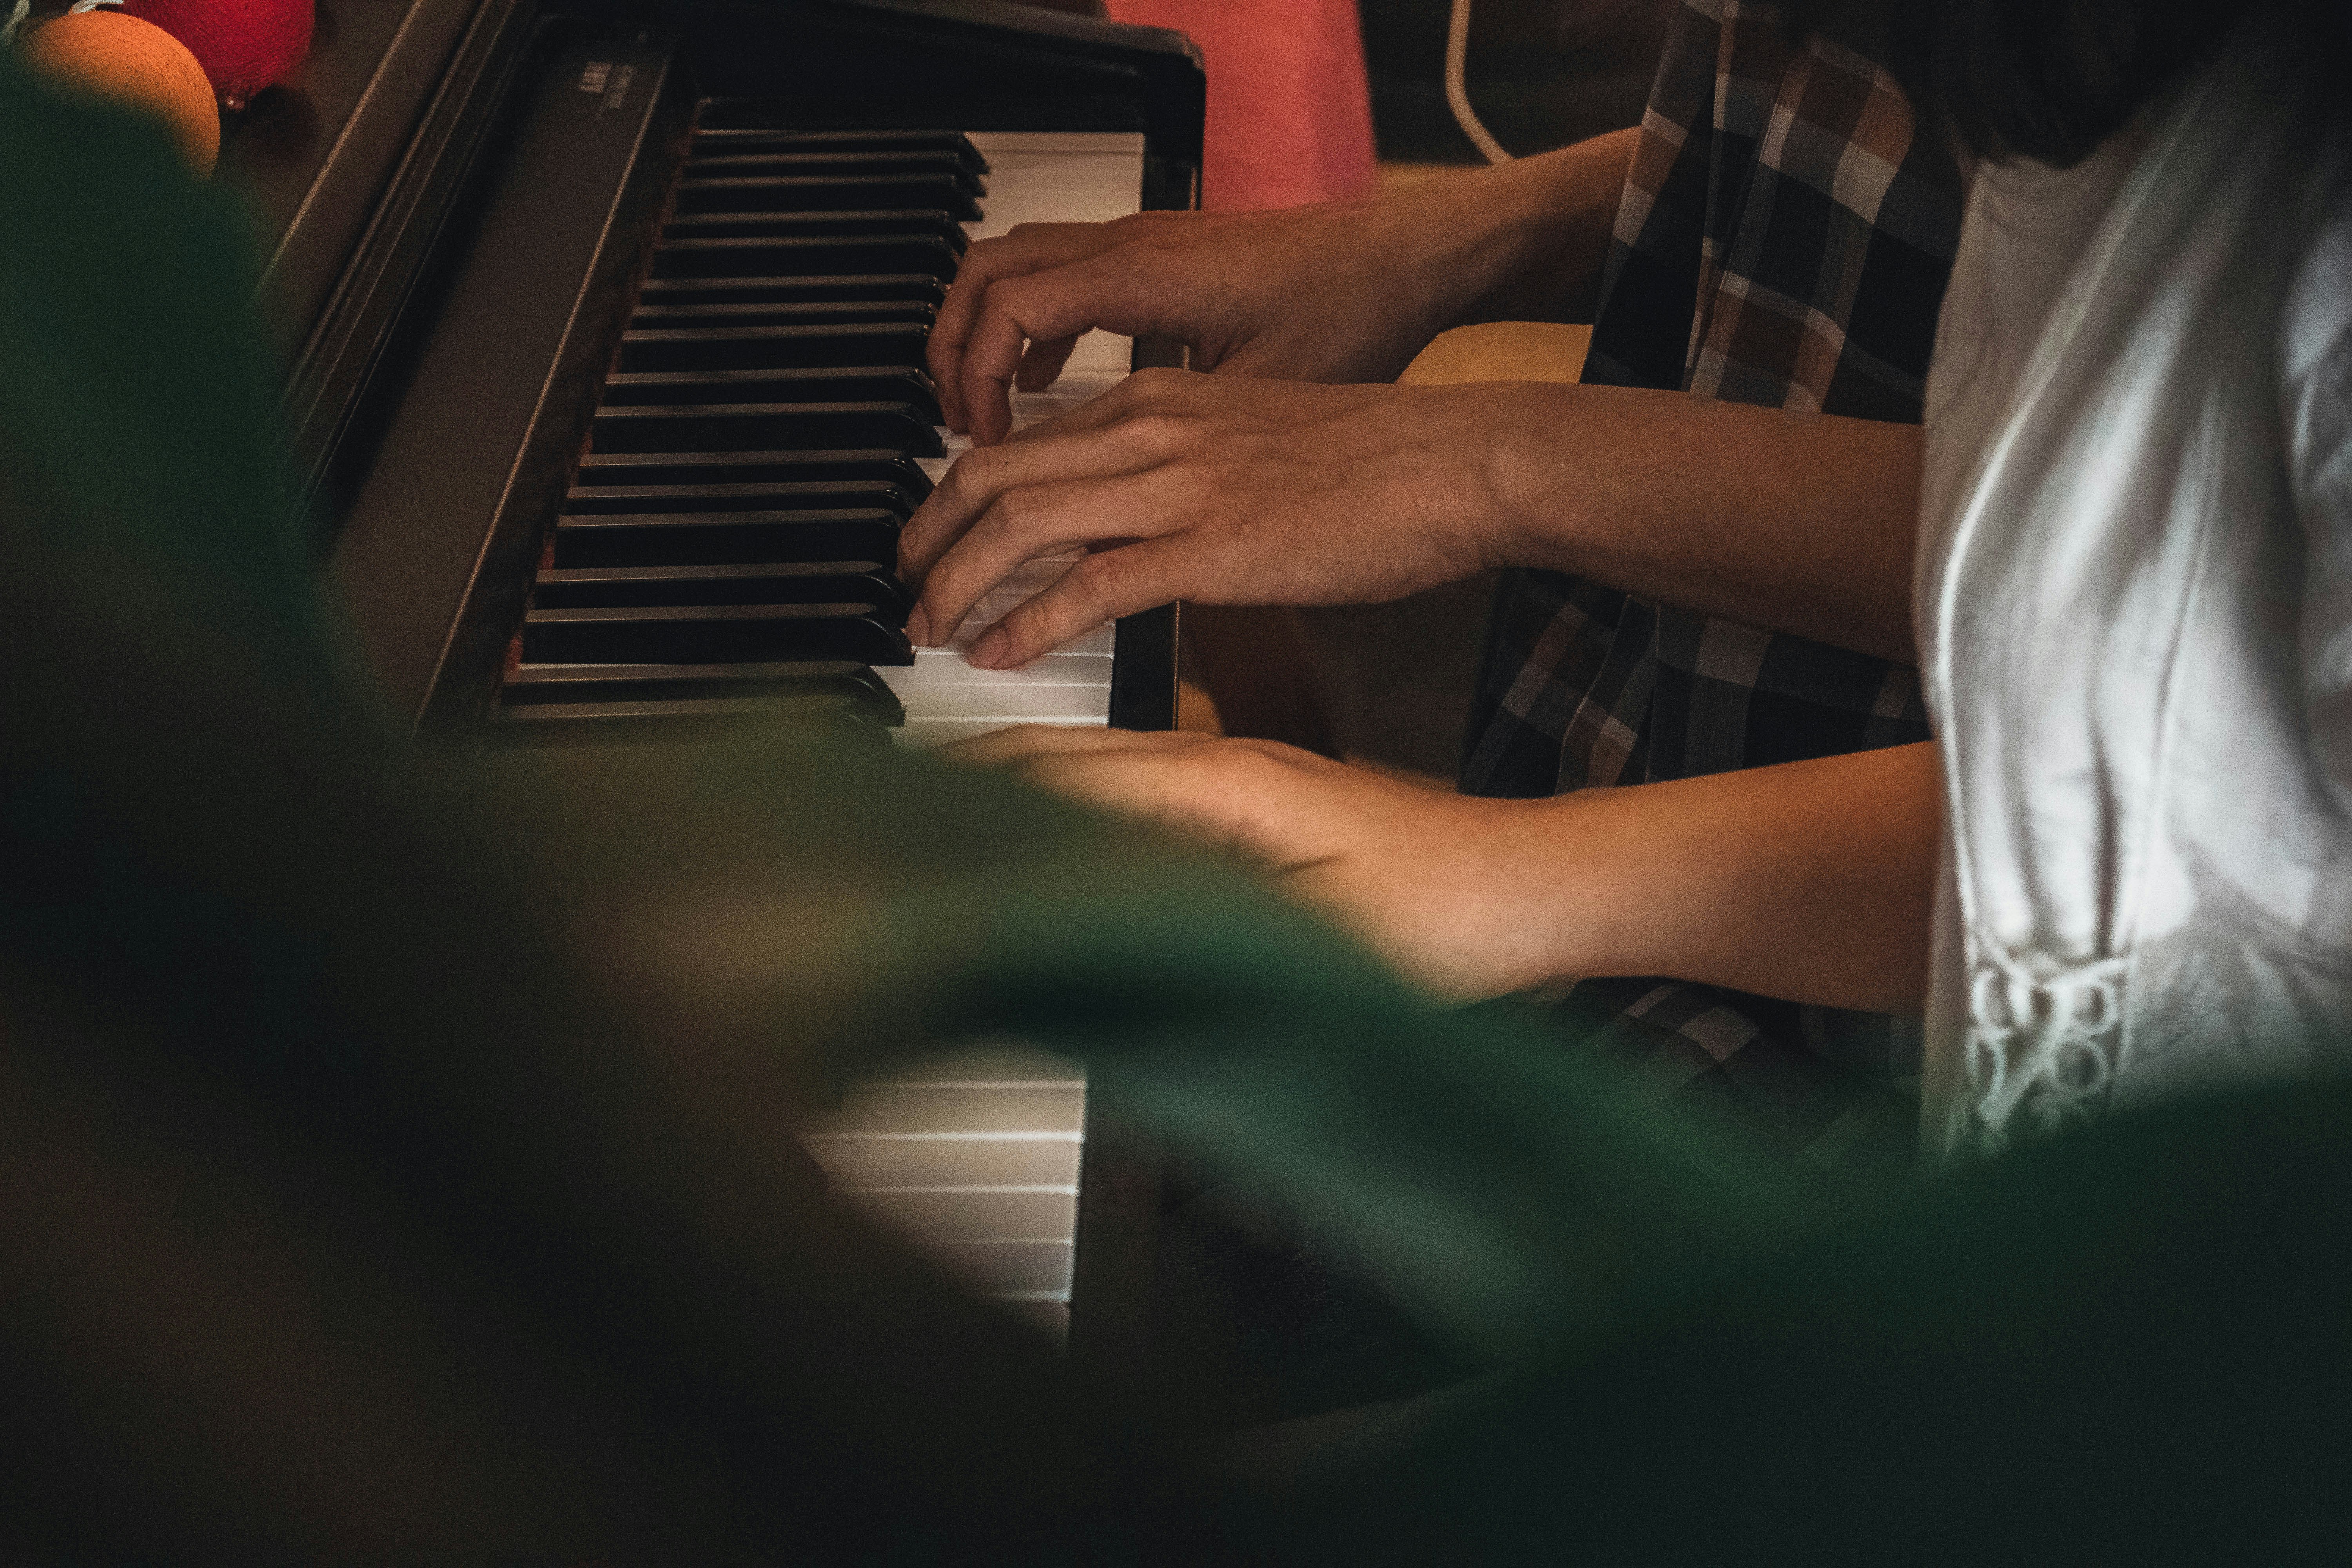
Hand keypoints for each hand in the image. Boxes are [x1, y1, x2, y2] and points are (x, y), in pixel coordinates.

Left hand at [899, 370, 1505, 666]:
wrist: (1456, 462)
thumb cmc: (1374, 464)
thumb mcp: (1254, 444)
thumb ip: (1186, 474)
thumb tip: (1145, 531)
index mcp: (1158, 403)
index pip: (1022, 443)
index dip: (956, 498)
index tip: (935, 544)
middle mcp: (1151, 433)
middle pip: (992, 475)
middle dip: (928, 539)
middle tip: (905, 591)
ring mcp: (1180, 489)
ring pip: (1023, 525)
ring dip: (960, 584)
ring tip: (930, 630)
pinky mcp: (1214, 549)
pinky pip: (1091, 587)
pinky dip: (1029, 623)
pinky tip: (998, 652)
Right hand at [930, 202, 1478, 444]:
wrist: (1409, 255)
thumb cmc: (1352, 313)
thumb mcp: (1266, 396)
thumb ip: (1187, 462)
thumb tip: (1128, 537)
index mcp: (1142, 277)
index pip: (1006, 310)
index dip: (974, 381)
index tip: (977, 449)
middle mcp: (1131, 249)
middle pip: (986, 277)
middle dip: (951, 357)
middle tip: (952, 435)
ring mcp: (1143, 244)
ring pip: (1017, 269)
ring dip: (985, 342)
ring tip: (981, 423)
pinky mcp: (1162, 258)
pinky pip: (1062, 279)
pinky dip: (1034, 332)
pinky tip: (1045, 390)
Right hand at [945, 727, 1575, 1000]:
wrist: (1547, 882)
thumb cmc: (1456, 919)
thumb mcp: (1327, 951)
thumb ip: (1206, 943)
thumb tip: (1095, 957)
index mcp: (1226, 786)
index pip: (1066, 774)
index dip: (975, 791)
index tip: (899, 806)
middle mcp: (1223, 763)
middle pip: (1065, 753)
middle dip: (968, 772)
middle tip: (883, 798)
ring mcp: (1240, 775)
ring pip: (1097, 763)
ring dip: (1014, 773)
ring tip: (934, 794)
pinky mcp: (1257, 798)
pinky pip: (1136, 782)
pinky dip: (1072, 790)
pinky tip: (1047, 811)